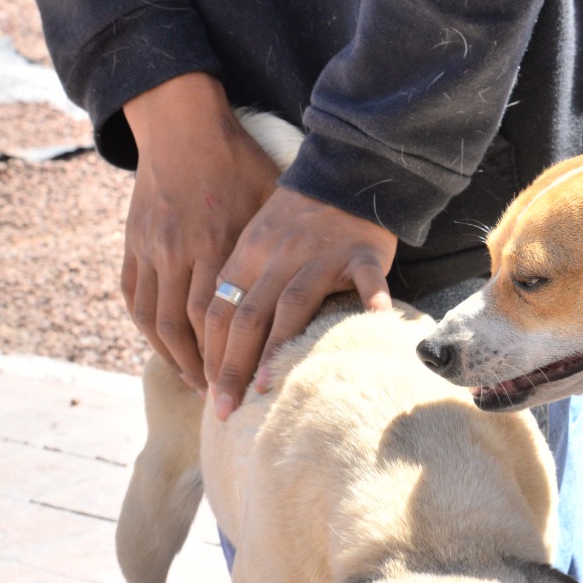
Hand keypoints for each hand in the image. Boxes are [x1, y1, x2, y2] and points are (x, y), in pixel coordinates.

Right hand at [123, 73, 280, 391]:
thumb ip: (292, 245)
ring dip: (175, 358)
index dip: (237, 355)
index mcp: (222, 240)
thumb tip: (336, 282)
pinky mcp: (133, 242)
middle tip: (223, 403)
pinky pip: (134, 298)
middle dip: (206, 370)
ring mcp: (152, 247)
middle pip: (190, 327)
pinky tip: (169, 352)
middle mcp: (181, 248)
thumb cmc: (241, 161)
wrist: (182, 123)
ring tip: (198, 385)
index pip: (226, 316)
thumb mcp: (275, 197)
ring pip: (157, 319)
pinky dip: (150, 331)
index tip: (253, 385)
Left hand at [204, 187, 396, 418]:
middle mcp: (279, 256)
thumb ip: (243, 279)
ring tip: (267, 387)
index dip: (209, 353)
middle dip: (231, 366)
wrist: (345, 172)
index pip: (219, 309)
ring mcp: (321, 255)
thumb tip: (219, 337)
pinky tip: (375, 322)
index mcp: (249, 254)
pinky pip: (367, 279)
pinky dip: (372, 300)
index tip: (207, 392)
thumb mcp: (259, 239)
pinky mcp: (361, 252)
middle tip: (223, 410)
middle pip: (247, 315)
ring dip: (278, 347)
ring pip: (293, 304)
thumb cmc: (301, 216)